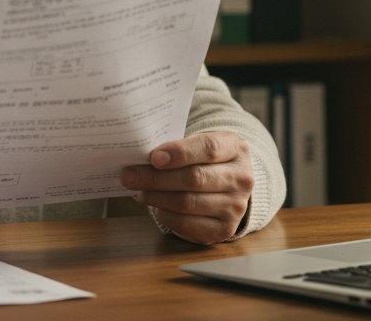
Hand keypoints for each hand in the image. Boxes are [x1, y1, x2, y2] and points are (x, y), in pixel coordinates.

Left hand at [121, 131, 253, 243]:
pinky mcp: (224, 229)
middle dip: (156, 178)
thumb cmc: (206, 158)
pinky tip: (154, 205)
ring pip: (188, 203)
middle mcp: (241, 179)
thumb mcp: (200, 142)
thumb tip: (142, 158)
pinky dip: (165, 215)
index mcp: (236, 149)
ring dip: (156, 197)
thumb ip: (178, 146)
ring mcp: (236, 206)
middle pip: (195, 178)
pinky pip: (187, 224)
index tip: (153, 157)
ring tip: (138, 190)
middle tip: (129, 176)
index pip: (208, 149)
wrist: (230, 182)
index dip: (179, 153)